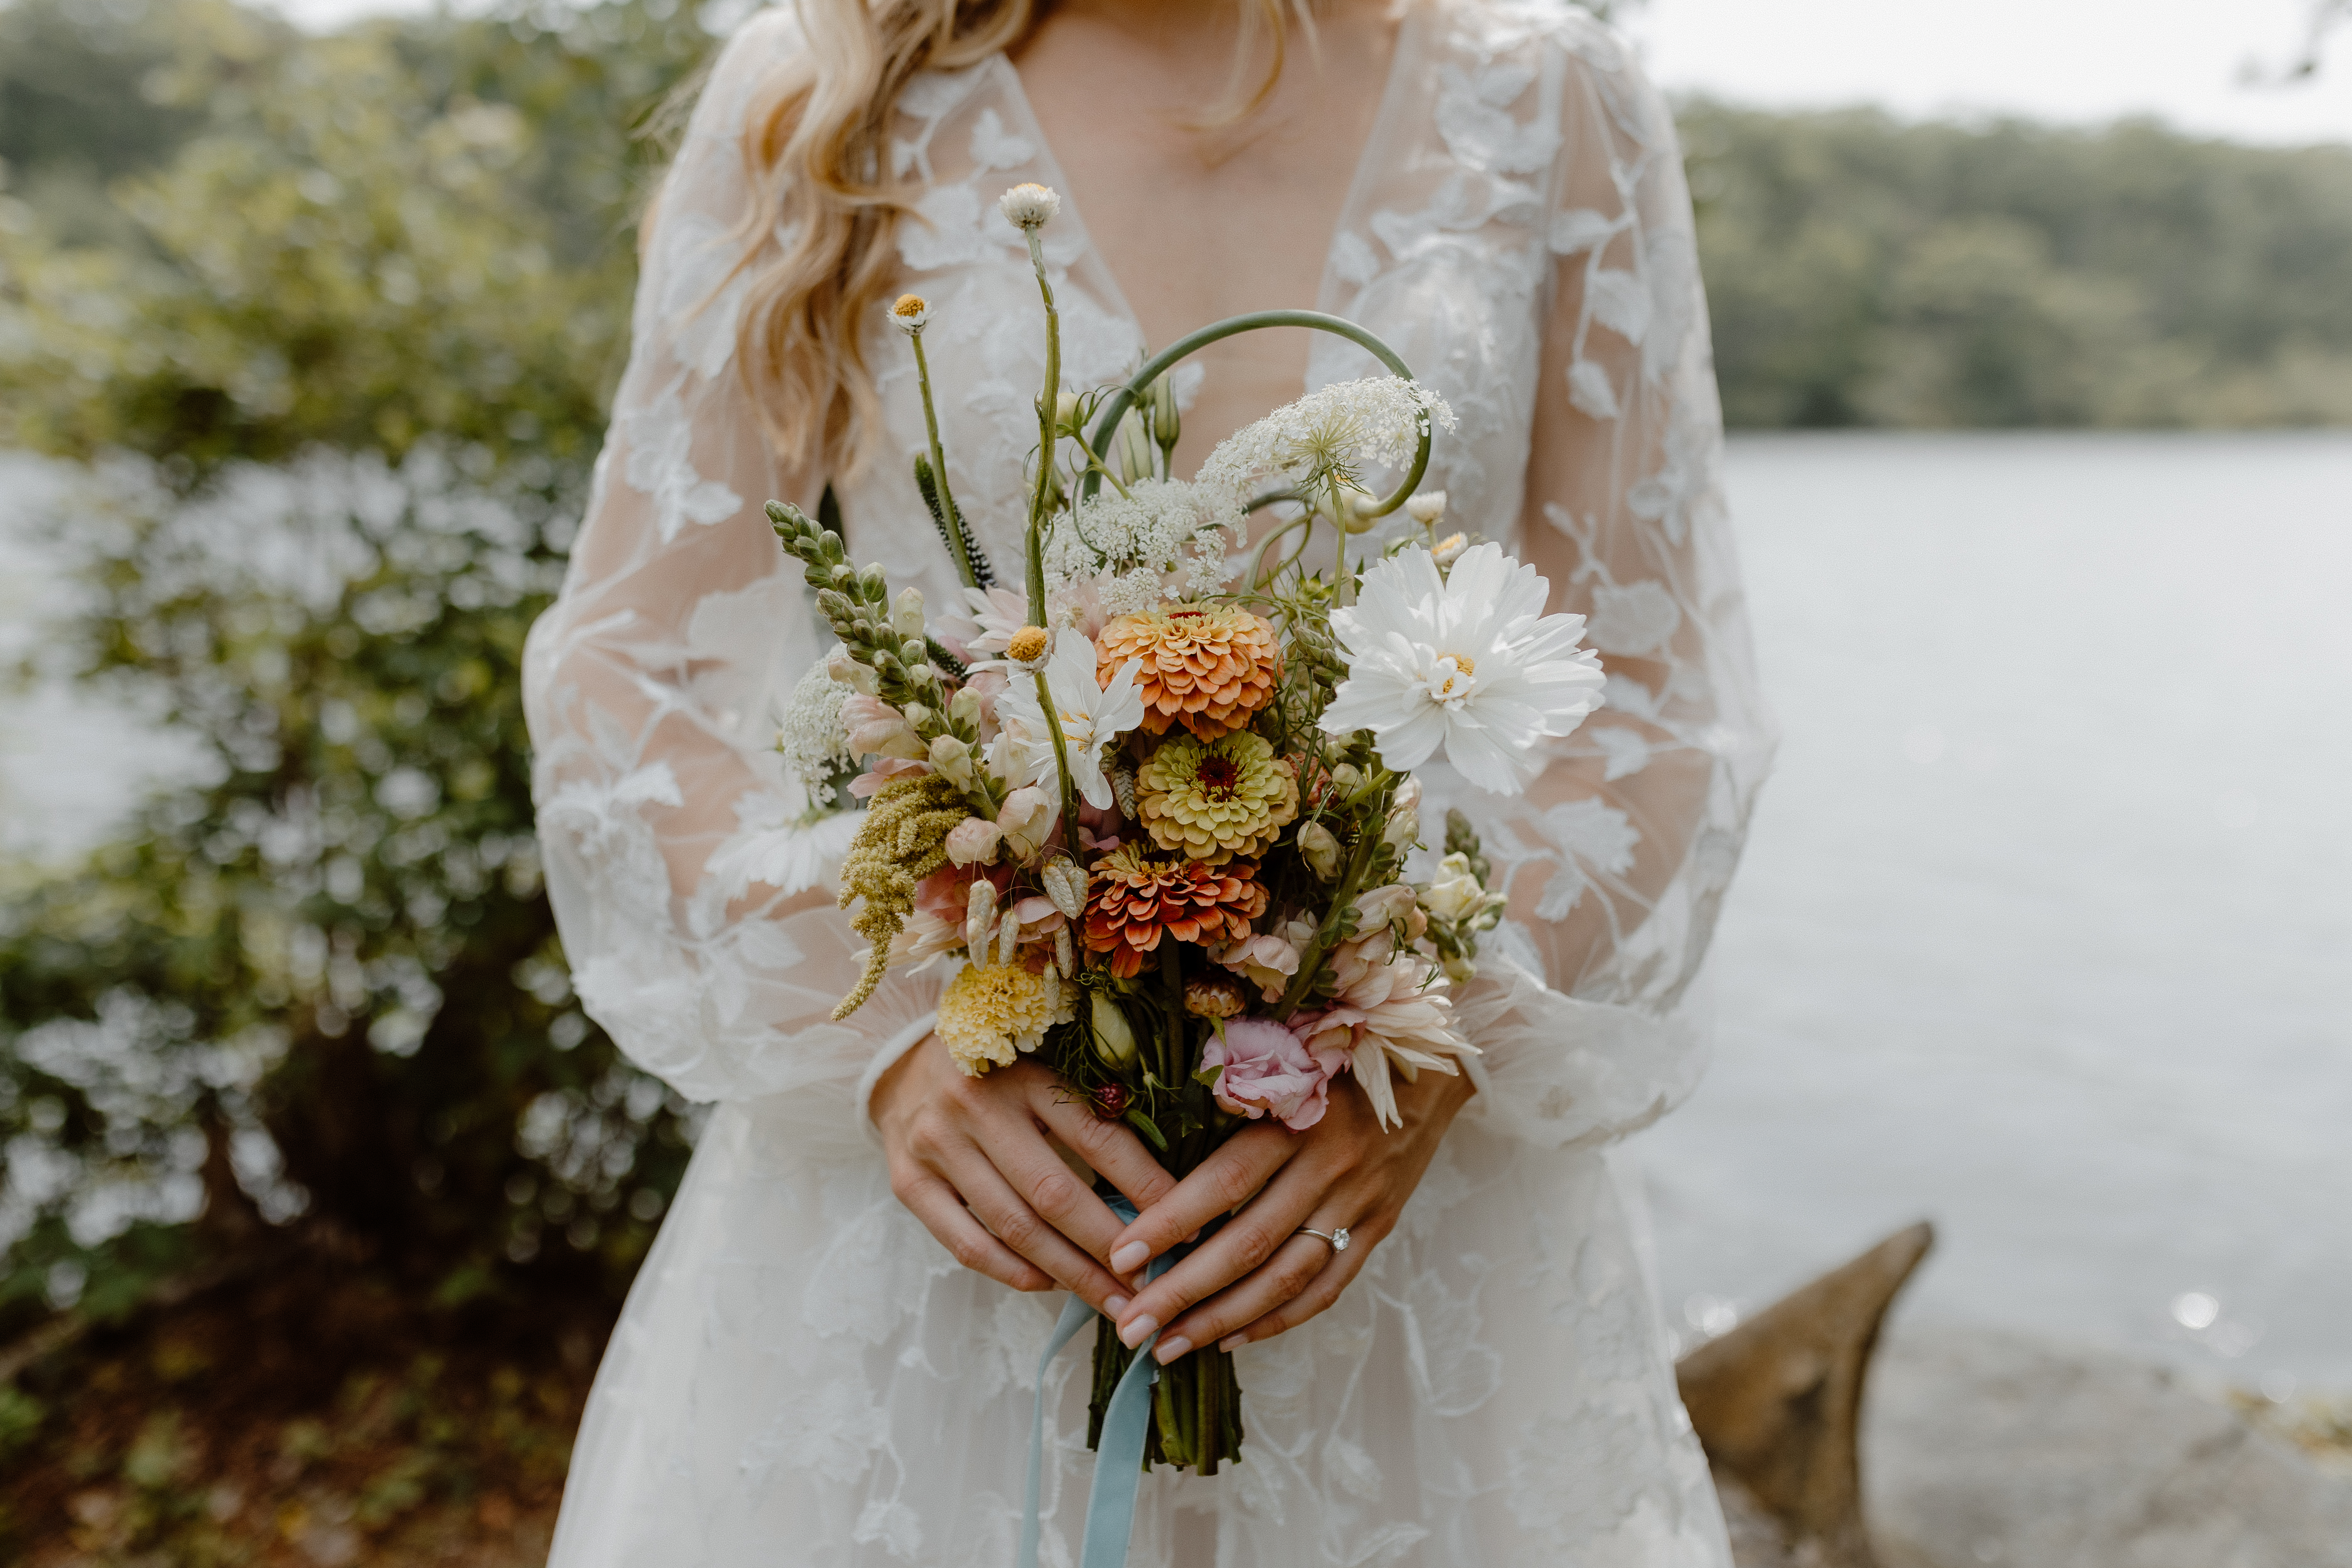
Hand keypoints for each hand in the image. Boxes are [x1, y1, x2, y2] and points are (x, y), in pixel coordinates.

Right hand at [872, 1036, 1177, 1313]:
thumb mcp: (1043, 1074)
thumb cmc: (995, 1077)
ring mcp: (938, 1147)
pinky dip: (1012, 1271)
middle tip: (1152, 1287)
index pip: (1096, 1137)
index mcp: (1025, 1074)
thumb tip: (1158, 1192)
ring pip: (1014, 1227)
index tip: (1184, 1223)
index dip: (1144, 1185)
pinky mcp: (910, 1184)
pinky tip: (1049, 1285)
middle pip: (1054, 1194)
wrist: (900, 1068)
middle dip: (1110, 1248)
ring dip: (1070, 1273)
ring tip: (1112, 1301)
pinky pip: (967, 1244)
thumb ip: (1088, 1117)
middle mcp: (977, 1108)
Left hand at [1103, 1062, 1477, 1363]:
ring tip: (1169, 1347)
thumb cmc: (1334, 1061)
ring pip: (1286, 1277)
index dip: (1172, 1222)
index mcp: (1296, 1116)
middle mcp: (1329, 1166)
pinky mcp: (1377, 1228)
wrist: (1428, 1070)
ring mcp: (1357, 1203)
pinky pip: (1325, 1288)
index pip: (1225, 1181)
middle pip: (1250, 1243)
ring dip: (1224, 1319)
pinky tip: (1232, 1339)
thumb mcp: (1285, 1068)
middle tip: (1132, 1328)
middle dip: (1184, 1292)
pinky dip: (1278, 1319)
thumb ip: (1230, 1105)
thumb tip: (1150, 1159)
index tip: (1121, 1257)